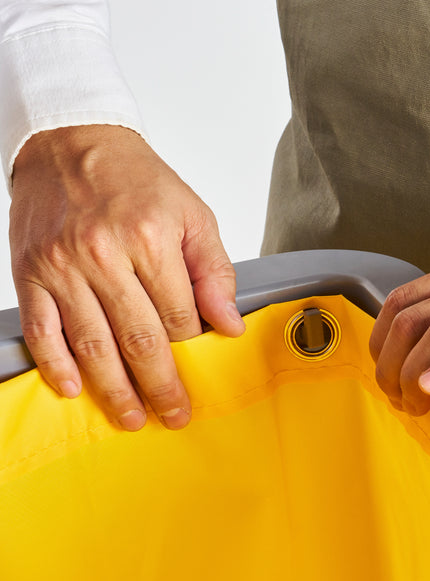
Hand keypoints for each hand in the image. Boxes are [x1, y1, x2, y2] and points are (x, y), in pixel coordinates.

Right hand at [10, 125, 244, 430]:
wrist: (73, 144)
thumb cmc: (137, 181)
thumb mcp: (192, 215)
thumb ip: (214, 271)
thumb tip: (228, 324)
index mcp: (151, 238)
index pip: (179, 314)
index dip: (192, 345)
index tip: (198, 364)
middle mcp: (104, 254)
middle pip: (139, 339)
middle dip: (161, 386)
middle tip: (174, 415)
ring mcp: (63, 267)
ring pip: (93, 344)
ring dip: (114, 389)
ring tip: (131, 417)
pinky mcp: (32, 274)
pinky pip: (44, 331)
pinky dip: (58, 365)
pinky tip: (74, 389)